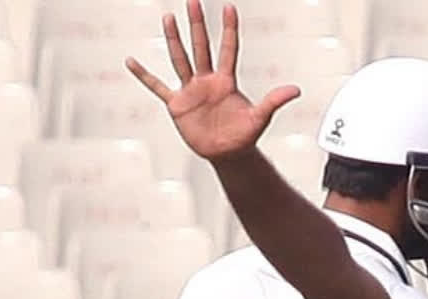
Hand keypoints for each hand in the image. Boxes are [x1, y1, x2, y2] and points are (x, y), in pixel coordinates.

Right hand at [126, 0, 299, 161]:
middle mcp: (207, 81)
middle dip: (197, 24)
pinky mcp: (177, 104)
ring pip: (180, 59)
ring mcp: (191, 90)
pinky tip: (131, 61)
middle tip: (193, 0)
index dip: (229, 29)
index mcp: (226, 81)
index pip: (228, 49)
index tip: (229, 7)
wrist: (228, 154)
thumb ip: (274, 101)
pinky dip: (144, 75)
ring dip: (173, 40)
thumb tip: (296, 90)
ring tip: (168, 17)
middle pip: (201, 46)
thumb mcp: (260, 117)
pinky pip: (157, 86)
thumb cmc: (245, 136)